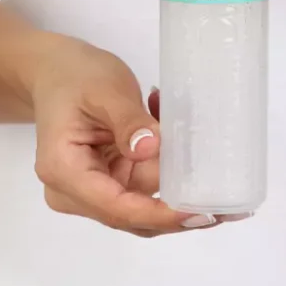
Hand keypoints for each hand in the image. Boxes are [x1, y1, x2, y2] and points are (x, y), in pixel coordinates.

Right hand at [29, 33, 230, 236]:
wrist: (56, 71)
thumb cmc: (74, 76)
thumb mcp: (104, 90)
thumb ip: (128, 120)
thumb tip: (151, 149)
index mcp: (64, 171)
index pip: (116, 208)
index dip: (160, 214)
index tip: (200, 212)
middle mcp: (74, 191)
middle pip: (133, 214)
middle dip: (179, 208)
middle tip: (228, 203)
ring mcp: (92, 189)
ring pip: (145, 200)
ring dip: (175, 175)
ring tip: (198, 140)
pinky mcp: (109, 181)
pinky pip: (145, 184)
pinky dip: (166, 163)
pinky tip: (170, 124)